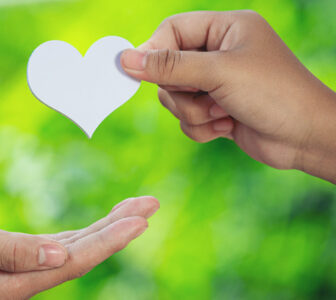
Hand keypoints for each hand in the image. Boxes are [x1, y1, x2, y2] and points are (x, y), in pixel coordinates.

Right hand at [0, 189, 158, 298]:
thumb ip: (9, 251)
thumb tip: (61, 259)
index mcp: (8, 285)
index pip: (72, 263)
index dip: (108, 241)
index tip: (140, 218)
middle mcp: (17, 284)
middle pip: (80, 257)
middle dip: (117, 232)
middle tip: (150, 205)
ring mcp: (16, 272)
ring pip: (73, 251)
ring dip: (104, 230)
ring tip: (136, 209)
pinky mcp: (11, 256)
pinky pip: (57, 246)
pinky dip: (82, 232)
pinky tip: (100, 224)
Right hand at [120, 10, 335, 182]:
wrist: (307, 138)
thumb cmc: (274, 94)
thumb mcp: (218, 73)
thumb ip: (170, 66)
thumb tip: (126, 59)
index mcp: (225, 28)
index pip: (172, 30)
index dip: (154, 51)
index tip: (137, 73)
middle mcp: (220, 52)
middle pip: (168, 67)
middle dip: (182, 91)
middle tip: (204, 96)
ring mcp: (218, 82)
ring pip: (175, 97)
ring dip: (193, 112)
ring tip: (223, 114)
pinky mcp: (217, 109)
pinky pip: (186, 118)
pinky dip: (201, 127)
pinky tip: (227, 127)